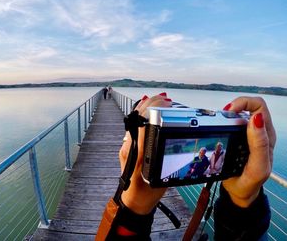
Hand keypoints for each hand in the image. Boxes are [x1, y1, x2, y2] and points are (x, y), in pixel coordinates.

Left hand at [119, 93, 171, 214]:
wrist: (133, 200)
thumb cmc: (147, 192)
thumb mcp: (163, 178)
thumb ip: (167, 159)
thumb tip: (174, 137)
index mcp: (139, 156)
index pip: (143, 125)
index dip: (153, 110)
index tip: (166, 103)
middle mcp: (129, 148)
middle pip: (136, 118)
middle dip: (151, 104)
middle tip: (165, 99)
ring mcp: (125, 146)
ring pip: (133, 121)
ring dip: (145, 107)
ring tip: (160, 101)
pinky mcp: (125, 146)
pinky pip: (132, 126)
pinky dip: (141, 115)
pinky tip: (149, 109)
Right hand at [222, 97, 275, 206]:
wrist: (241, 191)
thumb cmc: (251, 181)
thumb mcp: (258, 167)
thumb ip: (260, 144)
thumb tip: (256, 119)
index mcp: (267, 135)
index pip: (259, 107)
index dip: (243, 103)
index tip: (228, 112)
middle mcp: (259, 130)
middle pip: (250, 105)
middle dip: (234, 106)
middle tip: (222, 116)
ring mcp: (248, 132)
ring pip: (240, 111)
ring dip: (228, 113)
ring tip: (219, 122)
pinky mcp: (239, 136)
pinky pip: (232, 120)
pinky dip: (224, 120)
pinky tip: (218, 128)